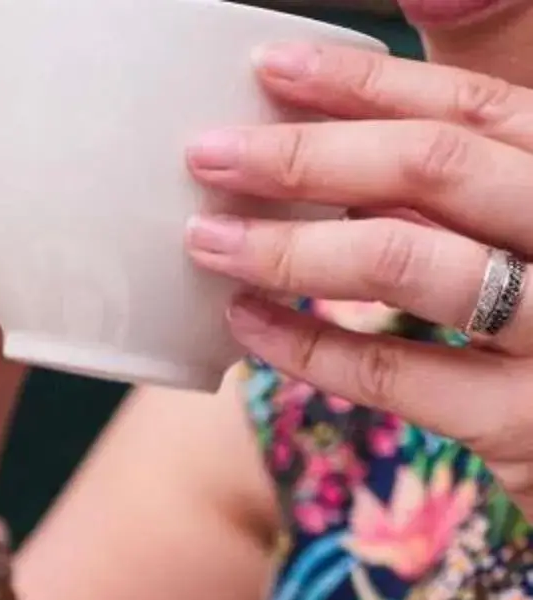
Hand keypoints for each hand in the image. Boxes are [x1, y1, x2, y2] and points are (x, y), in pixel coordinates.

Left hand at [185, 42, 532, 507]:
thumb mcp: (524, 225)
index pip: (472, 106)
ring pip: (407, 261)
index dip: (367, 83)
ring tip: (210, 240)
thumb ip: (459, 168)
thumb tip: (333, 109)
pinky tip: (246, 324)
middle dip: (308, 156)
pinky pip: (393, 372)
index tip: (270, 70)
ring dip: (292, 247)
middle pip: (435, 168)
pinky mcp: (523, 418)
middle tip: (209, 155)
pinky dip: (308, 345)